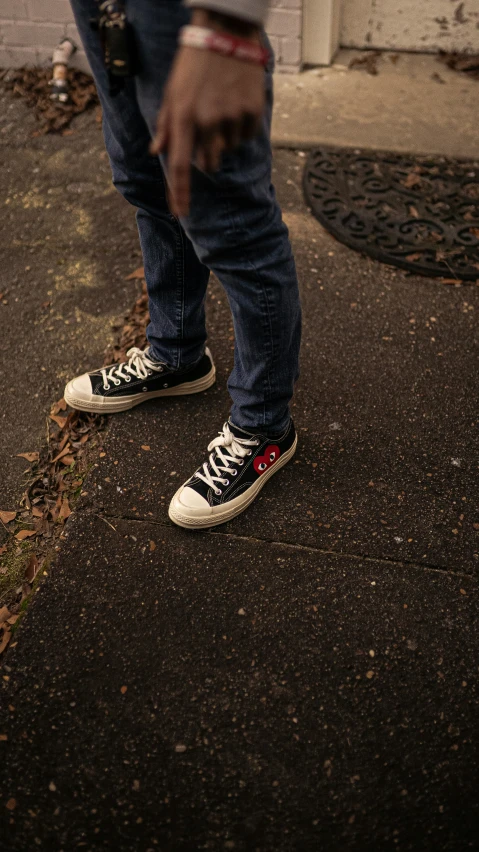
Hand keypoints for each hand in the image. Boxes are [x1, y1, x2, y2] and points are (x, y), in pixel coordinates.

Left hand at [150, 36, 264, 216]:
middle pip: (207, 164)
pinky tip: (235, 104)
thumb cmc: (194, 63)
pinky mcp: (251, 112)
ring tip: (221, 108)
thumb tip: (157, 151)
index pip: (179, 165)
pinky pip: (245, 137)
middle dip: (206, 156)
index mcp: (183, 117)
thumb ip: (166, 124)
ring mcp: (231, 118)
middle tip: (207, 129)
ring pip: (228, 149)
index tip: (180, 213)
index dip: (179, 193)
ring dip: (224, 138)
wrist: (225, 34)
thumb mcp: (172, 92)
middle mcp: (207, 121)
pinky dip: (241, 128)